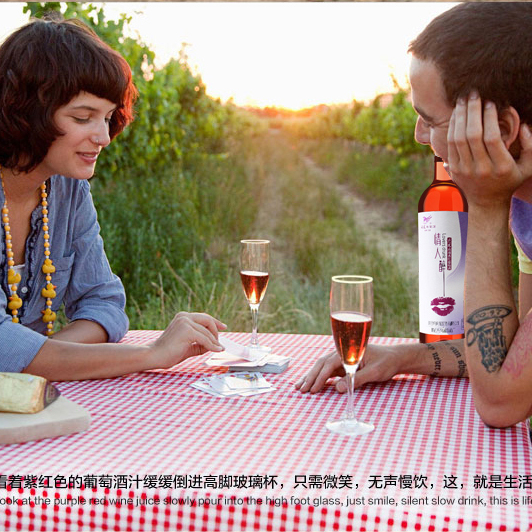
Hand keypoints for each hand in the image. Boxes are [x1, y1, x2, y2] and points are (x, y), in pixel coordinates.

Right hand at [149, 311, 226, 368]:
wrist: (154, 356)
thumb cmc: (168, 352)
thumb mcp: (189, 346)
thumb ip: (201, 344)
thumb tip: (216, 345)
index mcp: (183, 317)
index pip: (204, 317)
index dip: (215, 322)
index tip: (223, 327)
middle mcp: (184, 316)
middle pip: (208, 320)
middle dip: (217, 332)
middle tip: (220, 343)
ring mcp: (185, 322)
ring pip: (207, 332)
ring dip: (214, 342)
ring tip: (218, 349)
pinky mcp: (186, 331)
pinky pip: (205, 339)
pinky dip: (212, 345)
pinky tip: (216, 350)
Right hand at [295, 344, 401, 393]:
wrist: (394, 357)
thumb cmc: (386, 363)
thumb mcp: (374, 372)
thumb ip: (356, 379)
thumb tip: (338, 389)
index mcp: (347, 351)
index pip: (328, 365)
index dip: (319, 378)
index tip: (312, 389)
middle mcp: (341, 352)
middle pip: (321, 364)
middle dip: (309, 377)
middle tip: (299, 389)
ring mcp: (341, 358)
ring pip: (322, 367)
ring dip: (311, 377)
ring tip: (299, 386)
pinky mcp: (343, 364)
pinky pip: (328, 371)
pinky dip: (319, 377)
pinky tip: (312, 384)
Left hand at [447, 91, 531, 206]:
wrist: (487, 203)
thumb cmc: (510, 180)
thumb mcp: (528, 167)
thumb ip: (531, 146)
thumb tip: (524, 125)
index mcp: (501, 167)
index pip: (492, 138)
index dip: (490, 118)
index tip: (491, 102)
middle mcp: (481, 169)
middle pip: (472, 136)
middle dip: (472, 112)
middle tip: (474, 94)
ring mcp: (464, 170)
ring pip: (458, 139)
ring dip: (460, 116)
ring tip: (463, 100)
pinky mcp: (453, 169)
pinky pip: (450, 145)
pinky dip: (452, 127)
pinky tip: (456, 114)